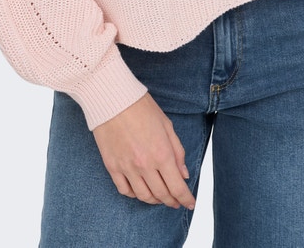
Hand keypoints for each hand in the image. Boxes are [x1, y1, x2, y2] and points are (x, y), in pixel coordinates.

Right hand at [92, 92, 195, 210]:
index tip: (190, 203)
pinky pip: (124, 190)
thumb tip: (184, 174)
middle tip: (176, 201)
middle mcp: (145, 165)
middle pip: (161, 194)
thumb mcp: (167, 125)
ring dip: (154, 200)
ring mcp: (127, 168)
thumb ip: (177, 151)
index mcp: (162, 153)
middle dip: (172, 201)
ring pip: (143, 196)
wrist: (113, 99)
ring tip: (160, 198)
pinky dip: (134, 194)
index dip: (185, 198)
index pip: (177, 186)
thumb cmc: (142, 107)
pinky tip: (140, 190)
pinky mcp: (112, 167)